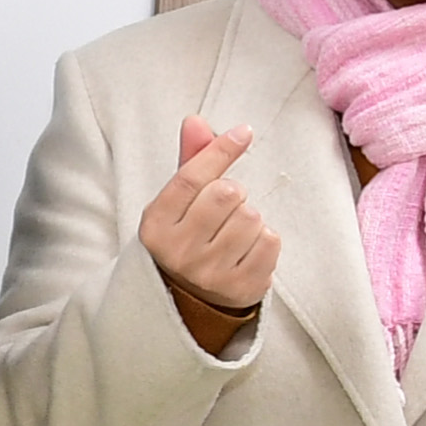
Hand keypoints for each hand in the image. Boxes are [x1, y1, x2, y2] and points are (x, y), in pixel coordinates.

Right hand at [138, 117, 277, 340]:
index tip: (243, 132)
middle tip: (224, 208)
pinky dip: (265, 240)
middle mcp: (178, 252)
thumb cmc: (184, 240)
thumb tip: (196, 120)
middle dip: (234, 193)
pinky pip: (270, 242)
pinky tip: (247, 251)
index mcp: (155, 226)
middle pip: (227, 194)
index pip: (191, 178)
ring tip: (233, 234)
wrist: (186, 305)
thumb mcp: (176, 205)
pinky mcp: (242, 288)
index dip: (220, 151)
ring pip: (252, 217)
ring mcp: (210, 273)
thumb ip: (190, 162)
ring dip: (250, 218)